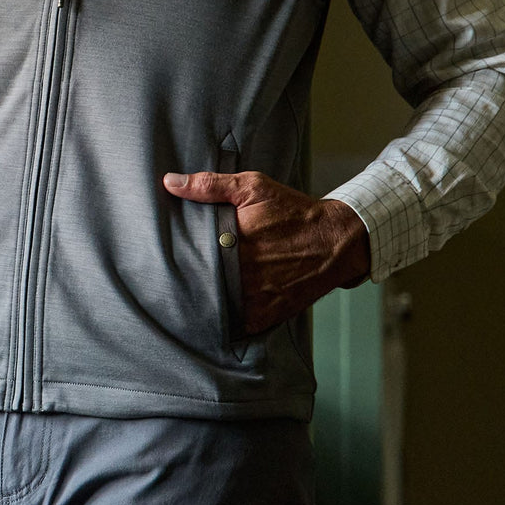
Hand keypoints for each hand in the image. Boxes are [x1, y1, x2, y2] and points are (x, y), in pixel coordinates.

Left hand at [162, 171, 369, 334]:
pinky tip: (215, 306)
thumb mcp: (252, 187)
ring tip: (188, 290)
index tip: (168, 250)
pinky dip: (225, 316)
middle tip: (172, 272)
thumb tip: (170, 182)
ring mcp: (256, 297)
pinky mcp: (267, 315)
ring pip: (215, 304)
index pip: (191, 253)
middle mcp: (245, 272)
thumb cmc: (291, 210)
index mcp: (235, 240)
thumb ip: (210, 185)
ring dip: (204, 297)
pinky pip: (236, 322)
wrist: (335, 241)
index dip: (177, 252)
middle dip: (187, 276)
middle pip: (200, 280)